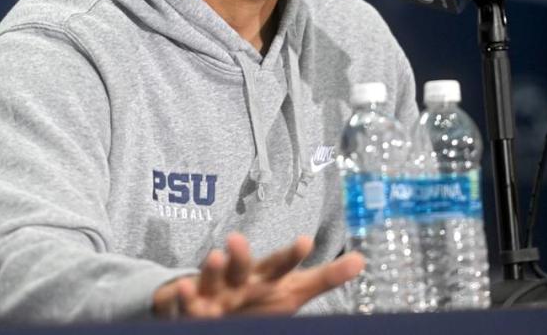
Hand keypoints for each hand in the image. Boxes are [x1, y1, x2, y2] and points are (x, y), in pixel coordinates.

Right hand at [151, 232, 362, 317]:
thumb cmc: (255, 296)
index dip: (290, 256)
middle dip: (241, 254)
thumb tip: (362, 259)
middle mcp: (240, 279)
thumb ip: (324, 278)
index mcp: (264, 275)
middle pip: (242, 266)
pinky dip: (185, 297)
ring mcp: (215, 292)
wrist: (206, 302)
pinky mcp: (194, 307)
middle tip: (238, 238)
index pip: (280, 265)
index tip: (305, 241)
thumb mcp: (290, 291)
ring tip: (215, 256)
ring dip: (212, 269)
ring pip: (213, 279)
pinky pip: (188, 304)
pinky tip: (185, 288)